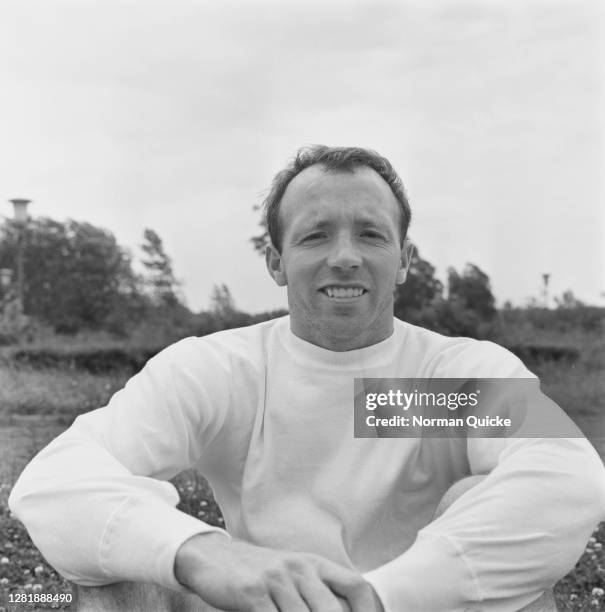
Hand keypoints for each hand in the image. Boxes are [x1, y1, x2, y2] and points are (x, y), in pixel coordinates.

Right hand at [174, 533, 383, 610]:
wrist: (213, 558)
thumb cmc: (261, 575)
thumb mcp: (293, 576)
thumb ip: (317, 594)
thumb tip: (346, 610)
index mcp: (315, 565)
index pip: (356, 586)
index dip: (372, 610)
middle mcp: (300, 568)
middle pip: (333, 610)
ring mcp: (276, 579)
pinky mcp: (252, 592)